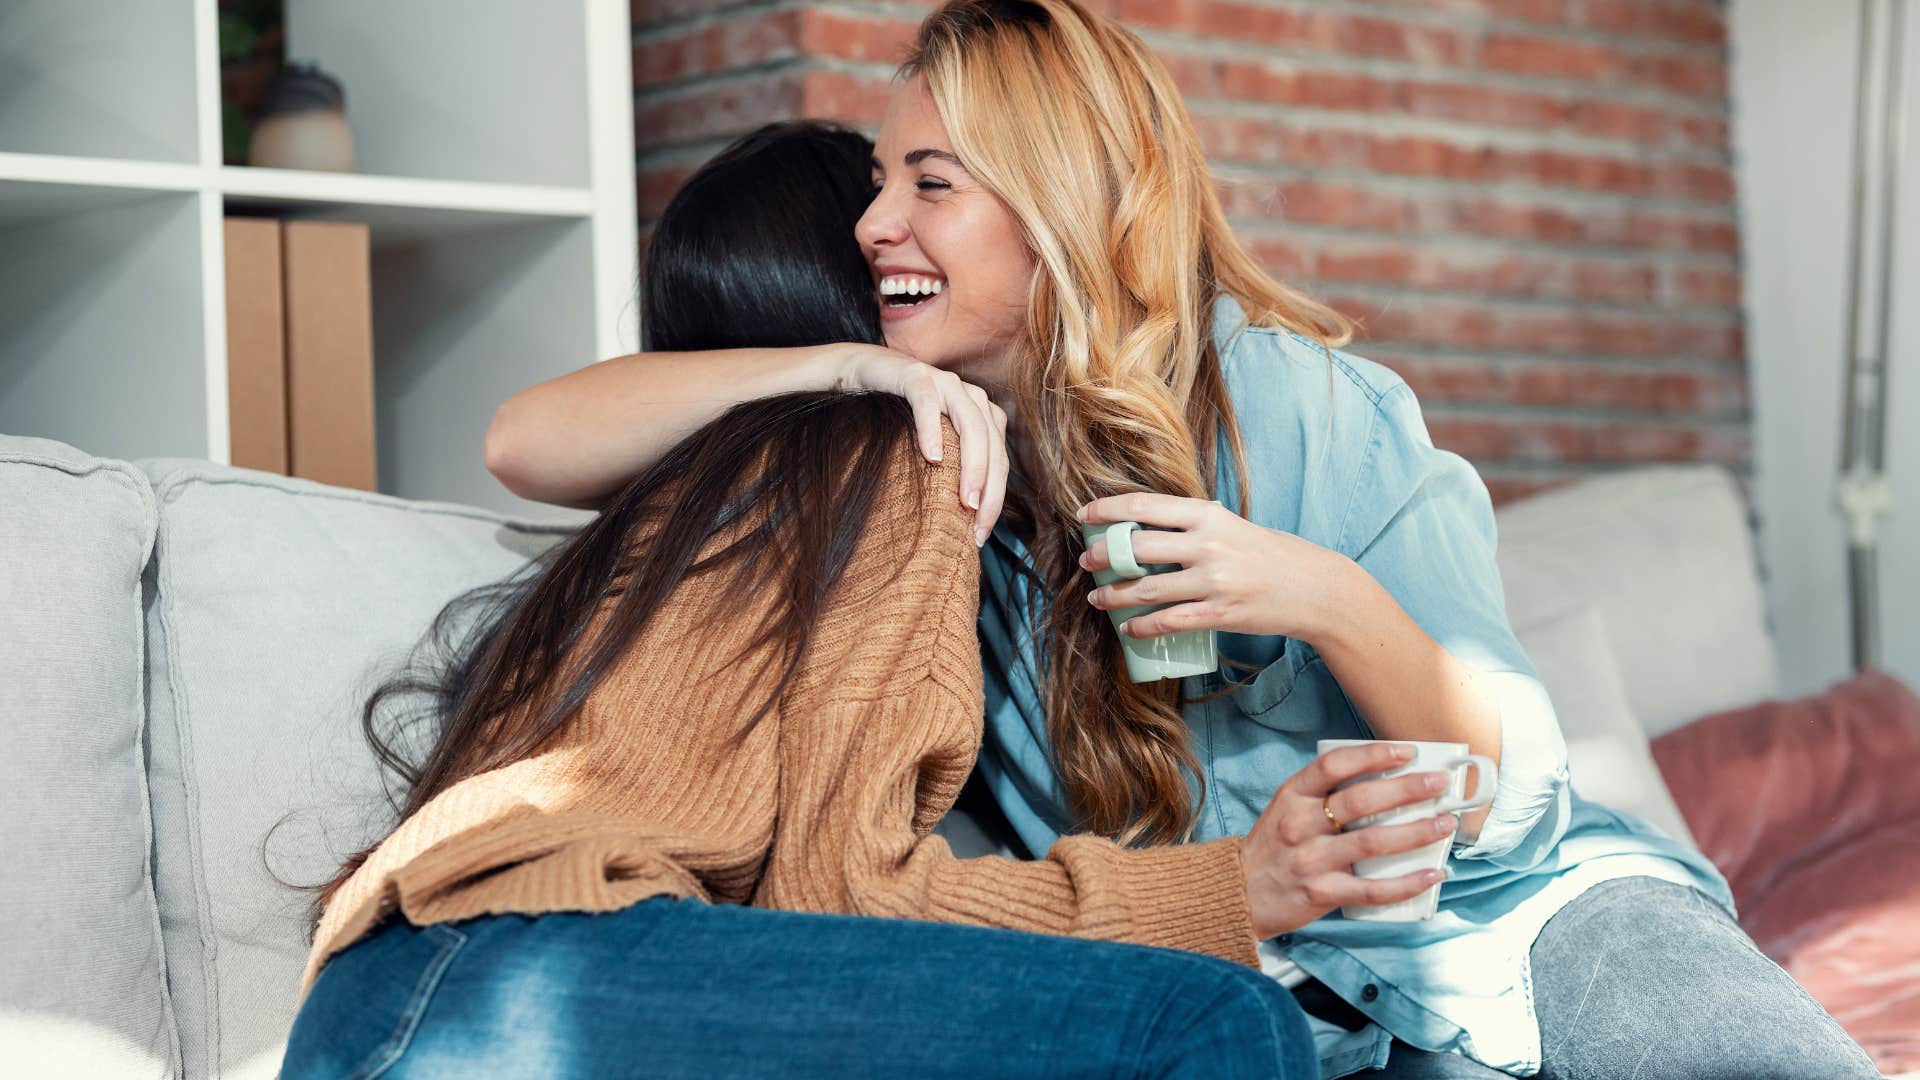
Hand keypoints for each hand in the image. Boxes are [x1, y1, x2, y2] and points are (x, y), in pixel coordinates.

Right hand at [840, 346, 1006, 545]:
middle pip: (992, 446)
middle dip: (990, 489)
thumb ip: (950, 470)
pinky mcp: (916, 375)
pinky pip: (928, 402)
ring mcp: (945, 383)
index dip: (995, 500)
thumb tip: (960, 522)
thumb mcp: (931, 447)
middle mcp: (971, 397)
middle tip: (977, 525)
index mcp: (982, 416)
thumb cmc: (898, 419)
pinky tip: (931, 457)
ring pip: (971, 425)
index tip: (979, 536)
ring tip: (966, 501)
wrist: (864, 373)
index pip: (999, 462)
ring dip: (972, 465)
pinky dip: (932, 429)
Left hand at [1076, 494, 1344, 640]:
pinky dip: (1141, 626)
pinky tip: (1128, 628)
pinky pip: (1168, 621)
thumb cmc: (1274, 554)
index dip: (1107, 510)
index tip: (1084, 516)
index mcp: (1208, 515)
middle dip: (1103, 555)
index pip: (1144, 506)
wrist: (1316, 588)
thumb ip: (1197, 525)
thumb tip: (1152, 526)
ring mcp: (1213, 581)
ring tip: (1098, 597)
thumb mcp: (1234, 525)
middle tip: (1087, 561)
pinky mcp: (1219, 614)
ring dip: (1113, 594)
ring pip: (1145, 588)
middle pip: (1136, 547)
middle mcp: (1207, 545)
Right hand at [1238, 742, 1459, 938]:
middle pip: (1361, 801)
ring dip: (1416, 832)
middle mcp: (1300, 825)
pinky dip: (1407, 883)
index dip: (1373, 755)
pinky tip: (1431, 873)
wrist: (1240, 893)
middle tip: (1440, 783)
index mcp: (1292, 796)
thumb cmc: (1273, 847)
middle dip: (1408, 789)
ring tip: (1445, 823)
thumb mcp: (1287, 808)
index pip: (1334, 766)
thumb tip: (1388, 785)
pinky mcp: (1323, 894)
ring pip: (1373, 842)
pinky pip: (1373, 889)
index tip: (1407, 751)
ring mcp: (1312, 861)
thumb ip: (1324, 796)